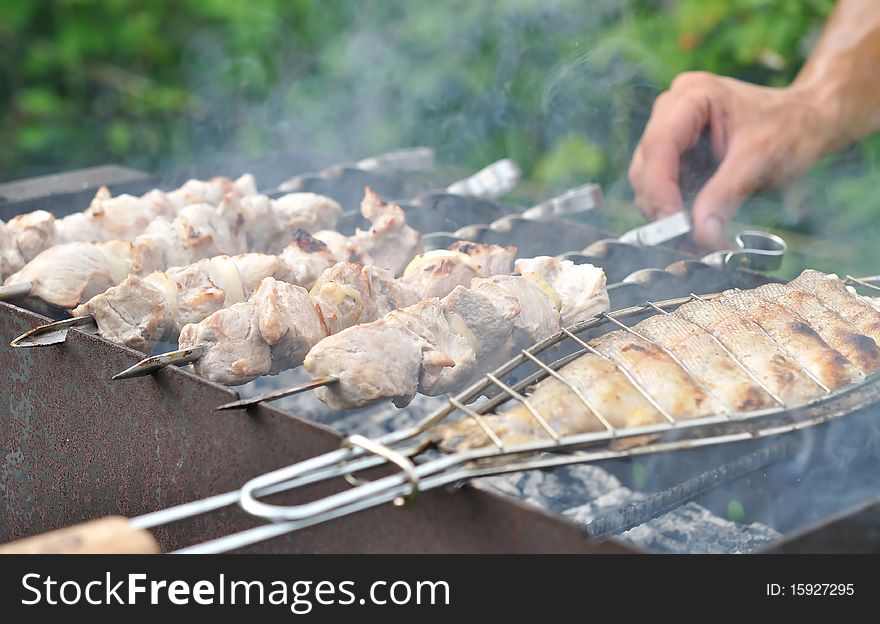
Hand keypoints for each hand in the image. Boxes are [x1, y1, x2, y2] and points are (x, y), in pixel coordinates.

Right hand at [628, 71, 834, 247]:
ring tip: (697, 239)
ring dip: (666, 214)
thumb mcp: (761, 159)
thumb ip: (726, 195)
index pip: (660, 144)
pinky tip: (697, 228)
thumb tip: (701, 235)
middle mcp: (672, 110)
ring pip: (648, 182)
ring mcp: (671, 133)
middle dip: (662, 205)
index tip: (673, 224)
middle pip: (646, 166)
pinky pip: (661, 189)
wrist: (808, 122)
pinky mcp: (675, 156)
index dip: (660, 187)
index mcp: (692, 96)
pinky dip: (674, 213)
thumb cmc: (791, 127)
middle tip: (686, 239)